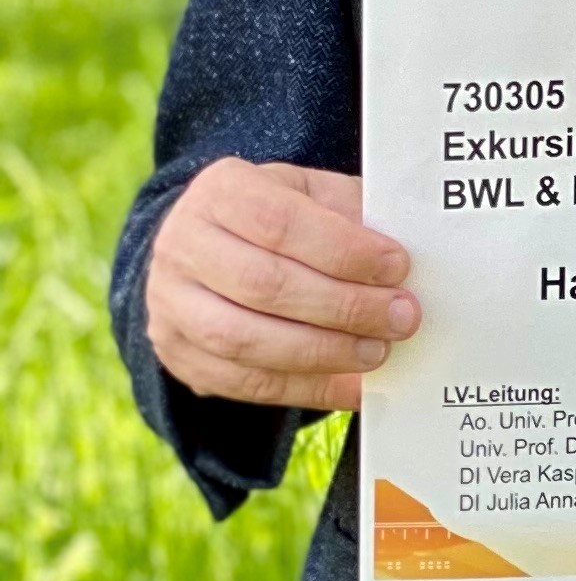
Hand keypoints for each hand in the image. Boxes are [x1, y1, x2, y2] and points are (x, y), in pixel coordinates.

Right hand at [145, 159, 413, 411]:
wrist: (215, 247)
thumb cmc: (286, 218)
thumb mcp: (317, 195)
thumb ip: (352, 217)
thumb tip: (399, 267)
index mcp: (221, 192)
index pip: (281, 223)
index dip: (344, 250)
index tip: (397, 267)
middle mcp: (182, 245)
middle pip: (264, 285)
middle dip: (344, 307)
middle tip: (400, 317)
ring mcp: (170, 304)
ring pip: (246, 340)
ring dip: (324, 353)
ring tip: (378, 351)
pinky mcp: (177, 354)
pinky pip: (243, 383)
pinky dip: (306, 389)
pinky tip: (354, 387)